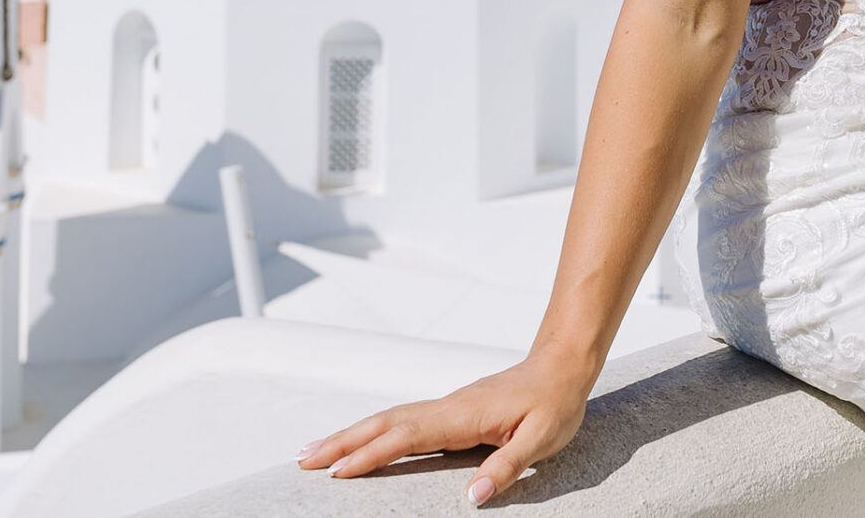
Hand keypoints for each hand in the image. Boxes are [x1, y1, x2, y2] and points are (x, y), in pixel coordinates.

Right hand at [298, 352, 594, 505]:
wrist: (562, 365)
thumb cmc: (555, 404)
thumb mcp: (542, 440)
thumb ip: (507, 468)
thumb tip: (473, 498)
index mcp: (463, 416)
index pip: (407, 436)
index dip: (371, 454)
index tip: (338, 472)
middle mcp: (446, 408)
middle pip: (384, 424)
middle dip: (342, 442)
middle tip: (302, 460)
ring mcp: (445, 407)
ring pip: (389, 421)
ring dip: (350, 436)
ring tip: (315, 453)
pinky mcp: (449, 412)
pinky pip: (402, 422)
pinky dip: (373, 432)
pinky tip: (360, 443)